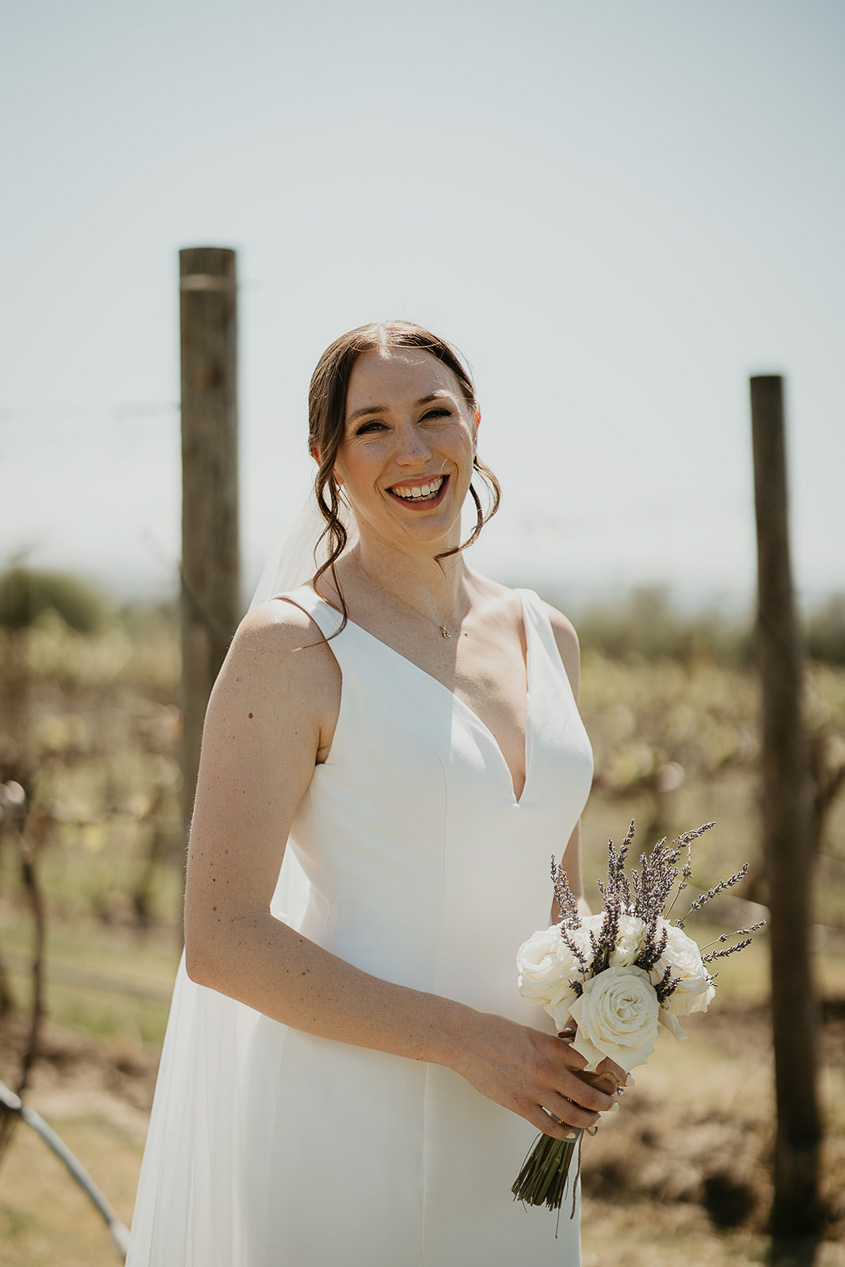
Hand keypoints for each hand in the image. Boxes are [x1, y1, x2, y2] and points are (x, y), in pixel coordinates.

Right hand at [454, 1012, 618, 1141]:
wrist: (467, 1041)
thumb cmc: (497, 1032)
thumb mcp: (533, 1034)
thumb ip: (555, 1049)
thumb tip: (578, 1062)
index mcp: (552, 1047)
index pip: (593, 1063)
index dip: (611, 1073)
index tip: (621, 1079)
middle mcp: (548, 1069)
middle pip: (589, 1094)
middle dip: (605, 1102)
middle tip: (612, 1103)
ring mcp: (534, 1090)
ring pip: (572, 1115)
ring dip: (588, 1120)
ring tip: (594, 1119)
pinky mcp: (519, 1105)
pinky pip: (548, 1126)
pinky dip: (563, 1132)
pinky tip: (568, 1132)